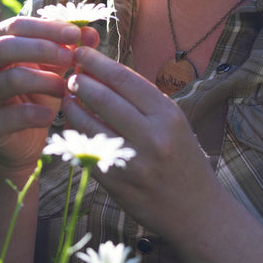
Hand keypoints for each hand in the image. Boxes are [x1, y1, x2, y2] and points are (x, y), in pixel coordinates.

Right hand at [0, 17, 99, 176]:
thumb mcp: (55, 65)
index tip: (75, 34)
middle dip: (42, 49)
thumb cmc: (39, 91)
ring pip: (10, 79)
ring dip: (45, 81)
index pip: (15, 26)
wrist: (24, 137)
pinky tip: (53, 115)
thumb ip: (70, 47)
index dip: (46, 28)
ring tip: (66, 87)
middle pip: (5, 48)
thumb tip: (90, 32)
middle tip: (71, 57)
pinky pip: (11, 115)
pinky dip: (37, 114)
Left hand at [60, 46, 218, 239]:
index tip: (81, 52)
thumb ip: (142, 99)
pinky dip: (75, 133)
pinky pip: (87, 151)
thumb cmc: (183, 157)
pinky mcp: (117, 183)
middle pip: (104, 98)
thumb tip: (104, 72)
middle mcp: (152, 136)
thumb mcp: (174, 121)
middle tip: (69, 73)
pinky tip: (71, 124)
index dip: (98, 62)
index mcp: (167, 115)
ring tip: (66, 96)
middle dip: (81, 81)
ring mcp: (133, 161)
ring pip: (90, 124)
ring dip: (73, 106)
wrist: (196, 211)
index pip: (124, 78)